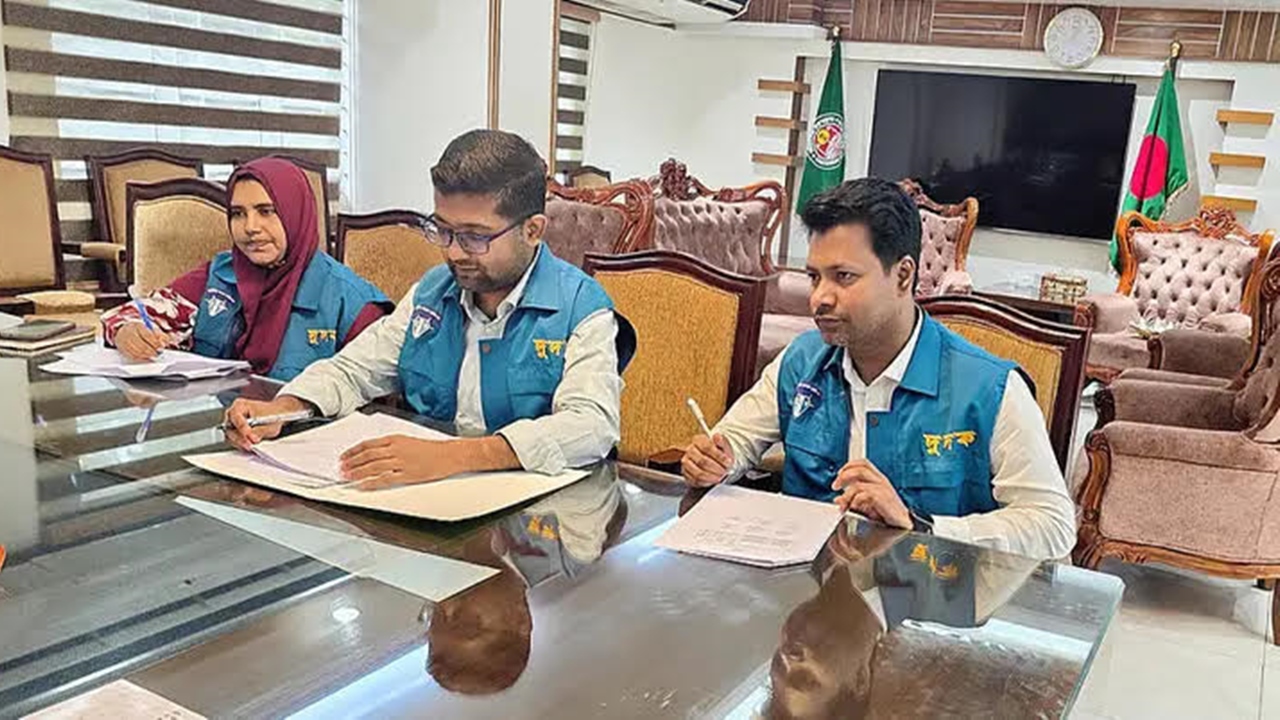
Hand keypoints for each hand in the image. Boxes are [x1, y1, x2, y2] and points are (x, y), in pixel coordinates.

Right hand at [115, 322, 173, 360]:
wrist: (125, 329)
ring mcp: (124, 341)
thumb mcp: (152, 328)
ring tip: (153, 356)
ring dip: (147, 355)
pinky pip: (132, 355)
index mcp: (138, 325)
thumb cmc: (142, 329)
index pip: (147, 335)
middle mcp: (129, 332)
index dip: (155, 342)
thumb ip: (160, 334)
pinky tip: (146, 357)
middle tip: (158, 354)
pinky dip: (140, 358)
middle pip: (141, 344)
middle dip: (151, 351)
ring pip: (137, 351)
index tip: (161, 347)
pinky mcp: (122, 348)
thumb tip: (166, 342)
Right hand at [223, 395, 311, 450]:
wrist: (280, 415)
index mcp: (240, 406)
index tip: (251, 437)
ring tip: (252, 445)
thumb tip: (252, 438)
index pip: (237, 419)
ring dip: (241, 441)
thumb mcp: (268, 423)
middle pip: (231, 428)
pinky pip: (235, 438)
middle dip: (241, 437)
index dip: (244, 429)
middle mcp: (234, 413)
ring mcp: (234, 422)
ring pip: (232, 435)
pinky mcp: (237, 431)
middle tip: (251, 444)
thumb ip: (258, 430)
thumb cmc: (274, 415)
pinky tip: (249, 445)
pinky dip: (242, 442)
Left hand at [340, 434, 464, 490]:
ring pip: (373, 467)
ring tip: (347, 477)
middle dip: (351, 462)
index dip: (353, 451)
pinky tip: (363, 485)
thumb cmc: (432, 448)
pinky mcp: (407, 474)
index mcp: (395, 439)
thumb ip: (391, 445)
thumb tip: (374, 452)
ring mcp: (401, 462)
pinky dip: (371, 482)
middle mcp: (395, 449)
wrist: (449, 454)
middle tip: (341, 468)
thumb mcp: (409, 441)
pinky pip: (385, 479)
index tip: (344, 456)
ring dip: (357, 472)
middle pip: (367, 455)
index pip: (367, 444)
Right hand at [681, 433, 734, 486]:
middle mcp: (690, 450)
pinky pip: (695, 480)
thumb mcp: (724, 446)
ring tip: (720, 477)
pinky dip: (706, 482)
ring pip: (697, 472)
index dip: (719, 456)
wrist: (714, 461)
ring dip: (711, 476)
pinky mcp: (686, 474)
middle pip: (702, 461)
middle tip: (725, 472)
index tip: (728, 462)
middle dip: (716, 468)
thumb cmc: (719, 453)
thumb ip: (722, 442)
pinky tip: (713, 480)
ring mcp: (686, 462)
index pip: (707, 447)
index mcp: (698, 440)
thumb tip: (717, 436)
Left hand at [831, 459, 911, 529]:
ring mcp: (884, 489)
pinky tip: (853, 508)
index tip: (838, 475)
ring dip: (847, 494)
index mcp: (878, 479)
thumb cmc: (887, 515)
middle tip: (835, 486)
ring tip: (843, 505)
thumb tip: (837, 499)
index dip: (848, 466)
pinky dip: (855, 501)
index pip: (863, 463)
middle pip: (860, 468)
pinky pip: (865, 494)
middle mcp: (881, 481)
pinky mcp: (884, 498)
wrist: (902, 526)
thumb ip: (851, 500)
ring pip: (859, 483)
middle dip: (844, 476)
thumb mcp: (865, 506)